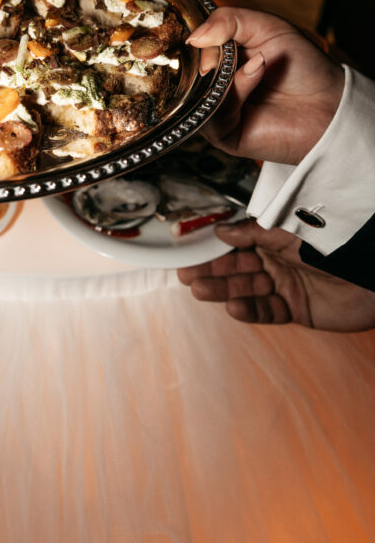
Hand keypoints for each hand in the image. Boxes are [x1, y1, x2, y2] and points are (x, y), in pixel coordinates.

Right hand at [178, 219, 374, 331]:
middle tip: (187, 274)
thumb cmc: (337, 245)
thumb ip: (255, 233)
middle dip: (211, 271)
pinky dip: (250, 310)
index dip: (213, 248)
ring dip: (223, 290)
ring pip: (247, 289)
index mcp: (273, 239)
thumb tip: (222, 231)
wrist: (371, 277)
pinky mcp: (295, 308)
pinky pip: (267, 311)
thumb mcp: (289, 232)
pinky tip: (234, 306)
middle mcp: (276, 261)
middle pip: (237, 267)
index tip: (190, 250)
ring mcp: (284, 285)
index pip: (236, 243)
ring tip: (201, 289)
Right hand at [186, 7, 343, 165]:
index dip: (198, 38)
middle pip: (188, 70)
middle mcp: (214, 88)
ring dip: (226, 72)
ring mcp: (216, 112)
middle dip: (211, 55)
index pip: (190, 49)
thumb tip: (193, 38)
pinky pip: (213, 112)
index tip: (209, 32)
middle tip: (235, 49)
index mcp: (220, 63)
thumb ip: (229, 21)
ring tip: (259, 61)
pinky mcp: (223, 134)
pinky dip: (236, 88)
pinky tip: (258, 72)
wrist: (331, 103)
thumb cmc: (303, 67)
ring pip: (198, 91)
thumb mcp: (266, 27)